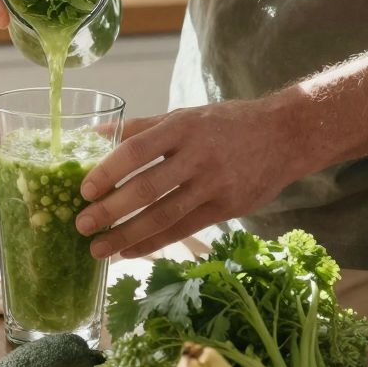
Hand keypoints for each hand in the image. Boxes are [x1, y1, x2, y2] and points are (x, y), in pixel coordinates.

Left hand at [76, 100, 298, 258]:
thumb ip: (141, 127)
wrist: (285, 136)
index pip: (137, 149)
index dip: (108, 170)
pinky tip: (130, 250)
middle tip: (82, 225)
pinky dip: (155, 242)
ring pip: (165, 214)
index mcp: (182, 127)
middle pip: (148, 187)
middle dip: (111, 210)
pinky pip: (184, 228)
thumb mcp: (185, 116)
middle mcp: (197, 156)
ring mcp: (214, 184)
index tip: (84, 190)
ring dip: (128, 234)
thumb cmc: (226, 124)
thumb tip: (94, 133)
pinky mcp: (227, 207)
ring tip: (100, 249)